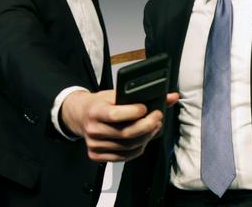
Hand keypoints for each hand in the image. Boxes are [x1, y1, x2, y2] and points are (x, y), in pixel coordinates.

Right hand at [61, 90, 178, 162]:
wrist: (80, 115)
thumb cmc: (100, 104)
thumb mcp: (114, 94)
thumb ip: (140, 95)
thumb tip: (171, 97)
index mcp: (94, 111)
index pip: (115, 115)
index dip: (133, 112)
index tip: (145, 107)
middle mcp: (93, 130)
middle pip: (126, 133)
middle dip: (147, 126)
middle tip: (157, 117)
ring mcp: (94, 145)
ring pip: (128, 147)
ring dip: (146, 137)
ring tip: (153, 127)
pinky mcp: (96, 155)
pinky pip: (124, 157)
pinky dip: (138, 148)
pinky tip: (143, 139)